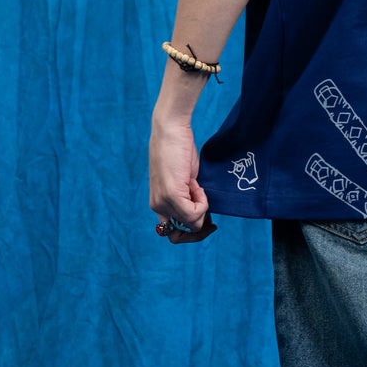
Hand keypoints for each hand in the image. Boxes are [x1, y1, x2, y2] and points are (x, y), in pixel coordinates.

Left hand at [149, 113, 214, 242]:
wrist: (171, 130)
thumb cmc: (179, 151)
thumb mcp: (186, 181)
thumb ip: (190, 200)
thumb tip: (203, 219)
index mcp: (159, 203)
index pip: (173, 234)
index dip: (192, 231)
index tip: (207, 220)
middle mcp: (157, 206)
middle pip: (181, 236)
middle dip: (199, 228)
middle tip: (209, 214)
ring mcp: (163, 202)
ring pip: (191, 224)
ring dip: (201, 210)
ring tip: (197, 187)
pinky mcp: (171, 195)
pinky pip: (194, 213)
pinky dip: (203, 202)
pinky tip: (197, 185)